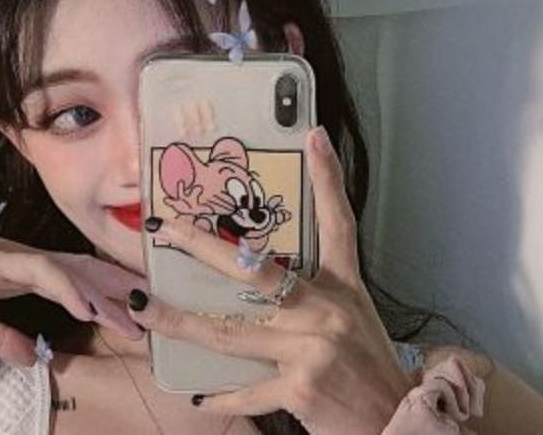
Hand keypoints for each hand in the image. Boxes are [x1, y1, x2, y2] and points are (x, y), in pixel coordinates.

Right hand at [0, 207, 143, 367]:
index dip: (105, 298)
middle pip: (84, 272)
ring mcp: (11, 254)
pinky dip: (69, 288)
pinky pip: (42, 272)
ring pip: (73, 270)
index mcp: (14, 272)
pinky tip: (90, 308)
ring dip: (106, 295)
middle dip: (121, 292)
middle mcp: (21, 258)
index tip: (136, 319)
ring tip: (138, 316)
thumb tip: (33, 355)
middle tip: (159, 312)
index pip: (71, 283)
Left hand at [130, 127, 411, 433]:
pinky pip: (249, 389)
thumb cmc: (367, 366)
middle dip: (204, 248)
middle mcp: (326, 310)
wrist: (396, 419)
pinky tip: (196, 395)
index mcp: (342, 286)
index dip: (326, 178)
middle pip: (256, 271)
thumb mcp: (353, 315)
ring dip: (182, 323)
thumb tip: (259, 272)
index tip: (313, 136)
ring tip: (146, 310)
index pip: (337, 222)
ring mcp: (312, 348)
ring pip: (232, 332)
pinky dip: (221, 396)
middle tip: (166, 229)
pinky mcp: (302, 388)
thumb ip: (314, 292)